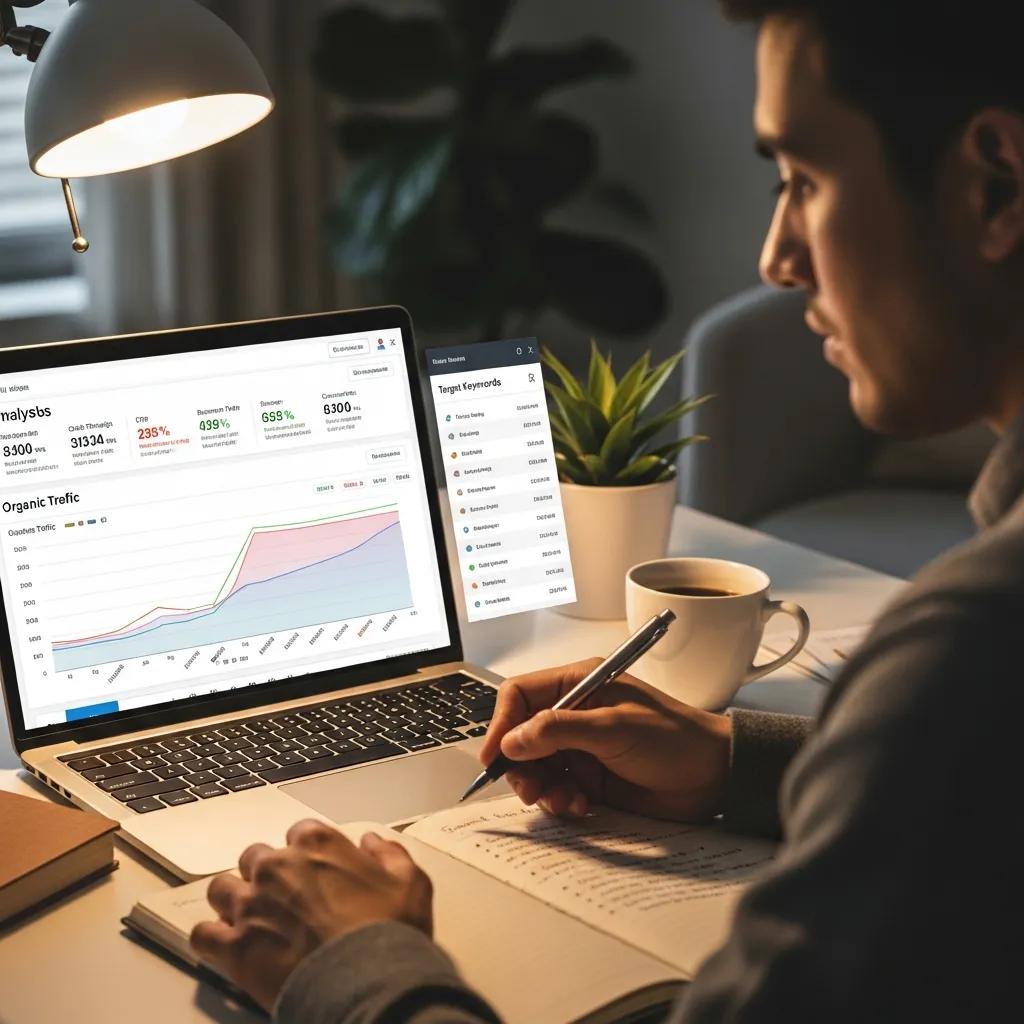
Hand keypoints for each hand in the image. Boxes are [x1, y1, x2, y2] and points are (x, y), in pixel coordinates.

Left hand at [190, 820, 432, 1011]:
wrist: (367, 982)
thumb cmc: (388, 933)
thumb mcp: (410, 883)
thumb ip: (389, 855)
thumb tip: (373, 843)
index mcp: (318, 845)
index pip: (300, 832)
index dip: (306, 853)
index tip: (313, 869)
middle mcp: (278, 867)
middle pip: (255, 858)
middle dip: (265, 875)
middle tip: (281, 898)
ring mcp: (251, 905)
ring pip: (222, 888)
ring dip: (232, 901)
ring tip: (247, 919)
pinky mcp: (234, 946)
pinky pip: (203, 935)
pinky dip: (211, 941)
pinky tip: (224, 947)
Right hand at [481, 658, 731, 821]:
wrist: (715, 778)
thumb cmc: (675, 740)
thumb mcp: (613, 728)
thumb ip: (558, 730)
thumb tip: (512, 740)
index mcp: (579, 684)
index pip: (520, 695)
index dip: (502, 724)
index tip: (495, 756)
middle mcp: (575, 713)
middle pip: (521, 736)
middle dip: (521, 764)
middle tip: (531, 788)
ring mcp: (582, 748)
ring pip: (536, 767)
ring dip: (542, 787)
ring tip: (565, 799)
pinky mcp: (591, 779)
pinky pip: (557, 790)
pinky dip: (561, 801)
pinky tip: (581, 806)